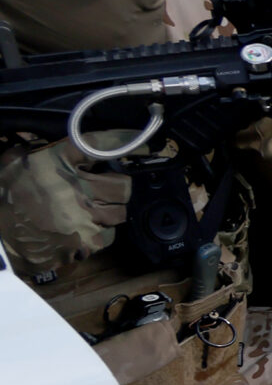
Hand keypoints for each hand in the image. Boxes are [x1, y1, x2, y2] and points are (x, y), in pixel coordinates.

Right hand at [0, 138, 130, 273]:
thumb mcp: (14, 162)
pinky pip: (109, 235)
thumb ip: (37, 149)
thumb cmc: (2, 196)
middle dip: (118, 186)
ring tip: (93, 209)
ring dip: (110, 210)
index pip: (101, 144)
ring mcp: (85, 218)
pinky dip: (101, 231)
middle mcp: (78, 188)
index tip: (145, 144)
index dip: (125, 141)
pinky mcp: (86, 243)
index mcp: (58, 162)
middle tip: (106, 187)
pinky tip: (86, 228)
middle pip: (124, 186)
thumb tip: (54, 144)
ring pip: (120, 212)